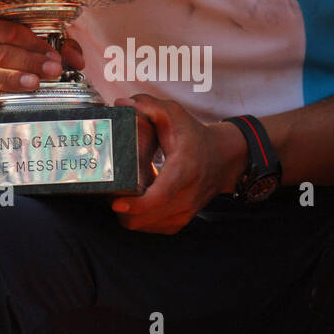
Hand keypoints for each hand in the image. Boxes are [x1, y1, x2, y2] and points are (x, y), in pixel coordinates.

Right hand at [0, 16, 84, 114]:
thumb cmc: (2, 67)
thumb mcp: (25, 52)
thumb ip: (55, 50)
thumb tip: (78, 60)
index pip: (10, 31)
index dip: (35, 43)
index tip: (55, 56)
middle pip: (0, 53)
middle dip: (30, 61)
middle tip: (53, 70)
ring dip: (11, 78)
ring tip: (33, 84)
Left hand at [110, 93, 245, 233]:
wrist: (223, 158)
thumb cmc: (194, 136)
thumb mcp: (174, 114)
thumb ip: (148, 105)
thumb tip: (122, 104)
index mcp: (184, 169)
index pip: (161, 195)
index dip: (137, 204)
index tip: (116, 203)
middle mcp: (187, 195)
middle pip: (147, 216)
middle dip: (123, 209)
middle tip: (109, 193)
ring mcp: (186, 211)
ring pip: (147, 226)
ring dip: (129, 216)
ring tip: (120, 198)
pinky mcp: (182, 220)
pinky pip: (154, 228)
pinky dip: (140, 221)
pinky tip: (135, 206)